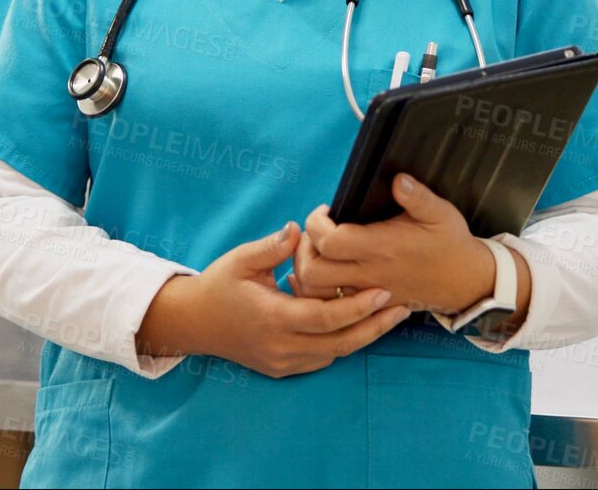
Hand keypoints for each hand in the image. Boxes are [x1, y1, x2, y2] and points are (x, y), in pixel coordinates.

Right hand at [137, 222, 411, 377]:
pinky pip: (321, 359)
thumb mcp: (241, 259)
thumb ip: (272, 245)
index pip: (325, 318)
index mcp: (272, 318)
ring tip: (389, 315)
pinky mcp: (282, 368)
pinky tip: (358, 324)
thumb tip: (299, 229)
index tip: (383, 292)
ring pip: (334, 354)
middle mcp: (280, 346)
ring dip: (362, 336)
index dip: (357, 307)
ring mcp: (281, 362)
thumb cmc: (219, 285)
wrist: (194, 322)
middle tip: (403, 308)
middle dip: (374, 327)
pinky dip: (341, 343)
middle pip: (339, 344)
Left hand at [288, 175, 496, 314]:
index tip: (325, 211)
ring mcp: (368, 294)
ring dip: (307, 271)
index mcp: (382, 248)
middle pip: (313, 271)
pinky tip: (324, 272)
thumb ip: (417, 195)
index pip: (329, 241)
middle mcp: (369, 274)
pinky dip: (319, 292)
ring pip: (317, 293)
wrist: (466, 282)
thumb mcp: (440, 212)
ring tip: (317, 251)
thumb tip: (397, 178)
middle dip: (303, 248)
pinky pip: (333, 307)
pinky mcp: (371, 306)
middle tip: (314, 232)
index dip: (316, 223)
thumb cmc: (451, 243)